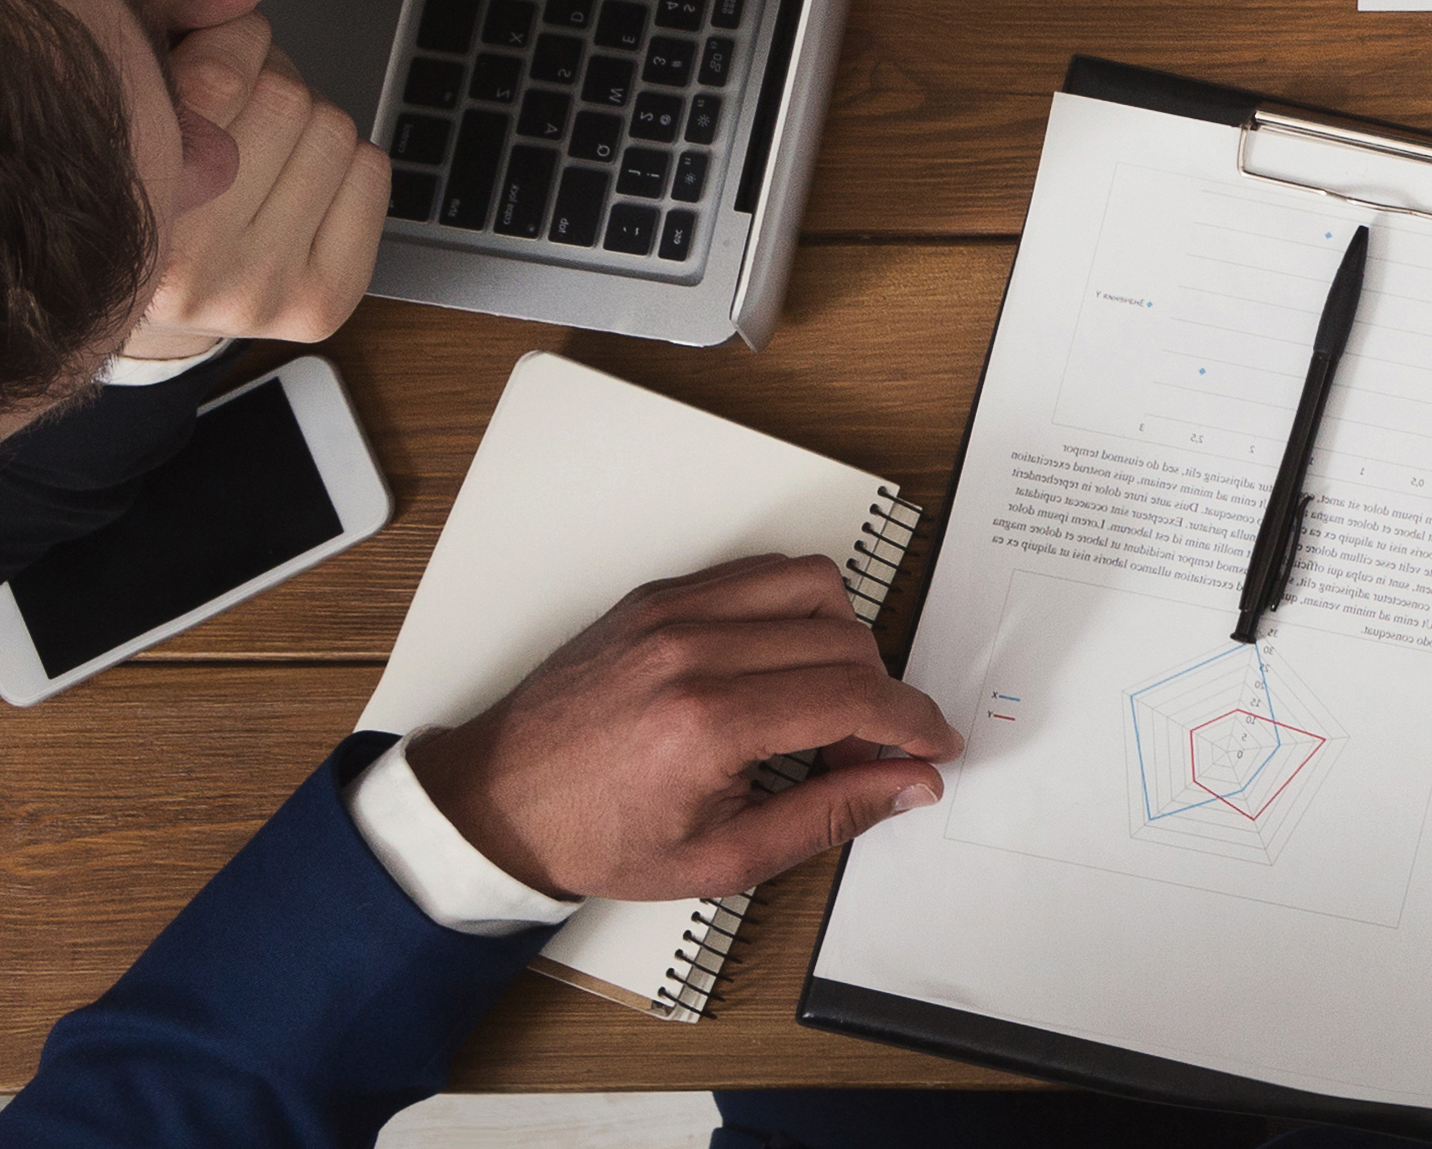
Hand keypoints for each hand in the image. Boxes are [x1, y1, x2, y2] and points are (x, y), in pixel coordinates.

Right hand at [118, 0, 385, 364]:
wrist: (150, 278)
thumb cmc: (141, 146)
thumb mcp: (131, 52)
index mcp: (118, 199)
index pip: (221, 79)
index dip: (229, 43)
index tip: (203, 58)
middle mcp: (177, 267)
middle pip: (291, 101)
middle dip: (269, 84)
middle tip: (229, 118)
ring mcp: (250, 294)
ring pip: (336, 134)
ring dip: (306, 124)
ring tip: (254, 153)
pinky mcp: (316, 305)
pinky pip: (373, 173)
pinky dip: (344, 163)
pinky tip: (288, 189)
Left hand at [402, 554, 959, 903]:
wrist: (498, 803)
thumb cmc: (595, 836)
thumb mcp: (722, 858)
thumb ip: (829, 816)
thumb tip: (908, 782)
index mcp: (707, 723)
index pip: (855, 696)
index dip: (913, 723)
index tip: (933, 744)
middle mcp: (691, 651)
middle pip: (846, 640)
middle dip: (879, 697)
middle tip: (864, 749)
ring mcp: (671, 613)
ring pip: (815, 586)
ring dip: (844, 639)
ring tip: (824, 697)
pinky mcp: (657, 597)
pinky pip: (761, 573)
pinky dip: (795, 609)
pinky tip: (783, 661)